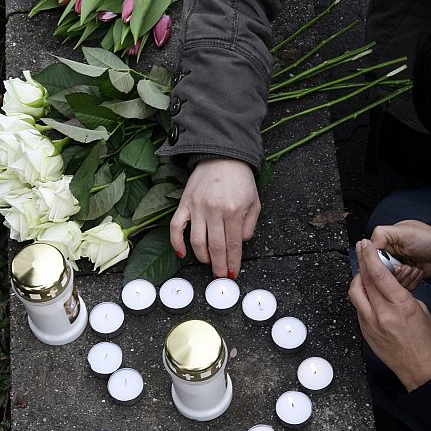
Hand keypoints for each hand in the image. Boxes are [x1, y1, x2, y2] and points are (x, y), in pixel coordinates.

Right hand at [169, 159, 260, 277]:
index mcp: (233, 211)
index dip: (232, 262)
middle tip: (220, 276)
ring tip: (208, 263)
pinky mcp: (185, 203)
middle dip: (218, 266)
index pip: (233, 245)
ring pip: (196, 241)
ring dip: (202, 257)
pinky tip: (182, 253)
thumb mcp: (254, 201)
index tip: (232, 273)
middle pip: (215, 247)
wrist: (223, 154)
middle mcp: (214, 211)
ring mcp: (197, 207)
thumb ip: (249, 224)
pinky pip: (176, 227)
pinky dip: (176, 242)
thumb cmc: (240, 178)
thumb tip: (240, 243)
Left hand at [349, 239, 430, 390]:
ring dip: (358, 279)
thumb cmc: (426, 342)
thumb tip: (389, 282)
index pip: (379, 274)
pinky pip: (358, 308)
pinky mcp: (365, 332)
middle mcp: (382, 314)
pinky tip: (367, 291)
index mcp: (400, 306)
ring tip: (363, 271)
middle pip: (364, 281)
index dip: (370, 256)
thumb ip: (401, 293)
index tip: (366, 245)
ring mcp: (371, 324)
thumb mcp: (420, 308)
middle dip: (361, 261)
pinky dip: (361, 296)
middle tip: (361, 249)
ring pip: (355, 293)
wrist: (421, 370)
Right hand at [371, 220, 430, 277]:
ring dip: (403, 278)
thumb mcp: (404, 231)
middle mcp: (390, 255)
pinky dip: (410, 283)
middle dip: (394, 272)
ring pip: (390, 282)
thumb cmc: (430, 238)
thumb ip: (382, 234)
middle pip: (380, 272)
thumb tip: (365, 244)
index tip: (389, 265)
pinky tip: (417, 274)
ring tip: (413, 269)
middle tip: (405, 267)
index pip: (371, 258)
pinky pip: (401, 287)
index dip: (378, 264)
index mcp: (385, 242)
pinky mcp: (407, 277)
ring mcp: (398, 267)